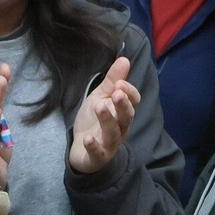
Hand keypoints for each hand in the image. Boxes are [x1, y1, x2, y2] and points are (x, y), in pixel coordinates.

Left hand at [69, 57, 140, 174]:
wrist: (82, 149)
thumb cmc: (95, 121)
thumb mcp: (101, 97)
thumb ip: (112, 81)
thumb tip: (124, 58)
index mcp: (122, 112)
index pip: (133, 102)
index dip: (128, 93)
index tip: (119, 84)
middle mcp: (120, 128)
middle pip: (126, 117)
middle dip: (122, 105)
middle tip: (116, 93)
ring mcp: (109, 143)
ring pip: (113, 133)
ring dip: (107, 120)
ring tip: (99, 107)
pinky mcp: (97, 156)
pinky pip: (98, 152)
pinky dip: (93, 146)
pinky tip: (88, 139)